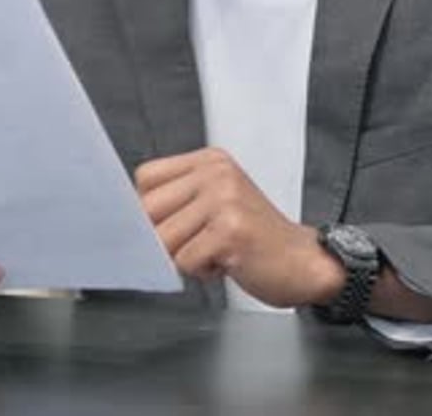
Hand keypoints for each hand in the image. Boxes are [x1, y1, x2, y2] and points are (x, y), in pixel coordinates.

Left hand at [136, 148, 345, 307]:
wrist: (304, 261)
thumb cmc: (255, 236)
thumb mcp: (216, 200)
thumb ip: (178, 199)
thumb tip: (127, 217)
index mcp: (210, 160)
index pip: (146, 177)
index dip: (148, 209)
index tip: (168, 224)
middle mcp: (216, 172)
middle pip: (148, 208)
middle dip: (162, 237)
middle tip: (194, 243)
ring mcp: (224, 199)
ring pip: (164, 238)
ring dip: (184, 257)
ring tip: (214, 251)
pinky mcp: (230, 230)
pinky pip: (185, 260)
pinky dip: (201, 271)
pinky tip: (226, 262)